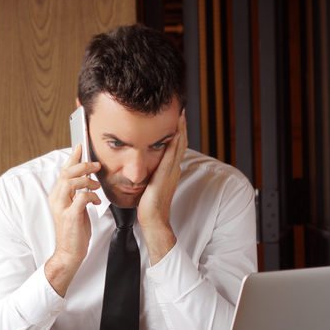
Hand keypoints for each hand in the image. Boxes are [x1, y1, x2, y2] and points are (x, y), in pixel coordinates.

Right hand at [44, 144, 100, 296]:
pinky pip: (81, 198)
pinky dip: (91, 196)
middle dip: (83, 165)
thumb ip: (78, 193)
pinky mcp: (70, 217)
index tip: (80, 146)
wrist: (69, 252)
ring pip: (71, 182)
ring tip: (96, 185)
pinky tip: (96, 201)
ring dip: (87, 179)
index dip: (72, 157)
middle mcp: (56, 199)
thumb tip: (88, 180)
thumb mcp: (76, 208)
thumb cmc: (75, 231)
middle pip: (67, 173)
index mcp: (57, 196)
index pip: (64, 171)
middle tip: (96, 164)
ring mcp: (62, 208)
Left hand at [138, 110, 187, 262]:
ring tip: (180, 115)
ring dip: (180, 130)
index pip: (175, 147)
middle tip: (181, 110)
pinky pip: (171, 157)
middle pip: (180, 143)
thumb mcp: (151, 185)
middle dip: (181, 126)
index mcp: (170, 170)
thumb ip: (152, 175)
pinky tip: (175, 133)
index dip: (177, 132)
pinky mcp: (165, 176)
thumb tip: (148, 168)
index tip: (176, 118)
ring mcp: (171, 172)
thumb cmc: (149, 206)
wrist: (153, 220)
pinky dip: (174, 144)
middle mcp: (173, 169)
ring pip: (178, 147)